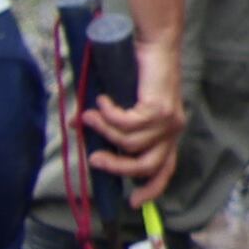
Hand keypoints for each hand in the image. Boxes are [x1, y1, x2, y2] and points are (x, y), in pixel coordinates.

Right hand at [84, 32, 190, 203]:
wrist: (155, 45)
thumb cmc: (139, 73)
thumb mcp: (122, 104)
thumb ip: (105, 122)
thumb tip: (75, 128)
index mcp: (168, 135)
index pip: (165, 170)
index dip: (151, 189)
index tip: (132, 202)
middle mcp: (172, 131)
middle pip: (146, 166)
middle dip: (117, 167)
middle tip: (94, 159)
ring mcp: (168, 121)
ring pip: (130, 143)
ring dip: (104, 131)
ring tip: (90, 116)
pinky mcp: (159, 109)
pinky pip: (125, 124)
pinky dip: (109, 115)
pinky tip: (103, 101)